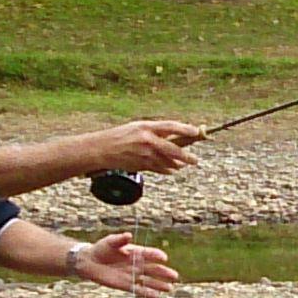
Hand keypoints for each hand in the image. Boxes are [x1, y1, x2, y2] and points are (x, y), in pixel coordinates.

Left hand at [71, 231, 177, 297]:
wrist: (90, 261)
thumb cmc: (101, 248)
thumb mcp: (110, 242)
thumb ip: (120, 239)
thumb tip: (128, 235)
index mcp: (135, 252)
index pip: (149, 254)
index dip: (157, 255)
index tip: (164, 258)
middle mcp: (136, 264)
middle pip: (153, 269)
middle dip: (164, 273)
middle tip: (175, 276)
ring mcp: (132, 275)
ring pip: (148, 281)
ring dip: (159, 285)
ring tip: (169, 288)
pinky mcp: (125, 285)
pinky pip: (138, 289)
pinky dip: (146, 293)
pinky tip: (156, 296)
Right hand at [75, 119, 203, 176]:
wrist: (101, 149)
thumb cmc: (120, 136)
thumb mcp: (137, 128)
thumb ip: (154, 132)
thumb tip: (174, 136)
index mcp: (146, 127)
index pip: (170, 126)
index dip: (185, 129)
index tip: (196, 131)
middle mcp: (146, 140)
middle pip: (173, 149)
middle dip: (186, 156)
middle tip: (194, 160)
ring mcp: (144, 154)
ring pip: (167, 162)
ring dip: (177, 164)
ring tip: (184, 165)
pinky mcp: (141, 165)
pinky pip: (159, 169)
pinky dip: (167, 170)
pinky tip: (173, 170)